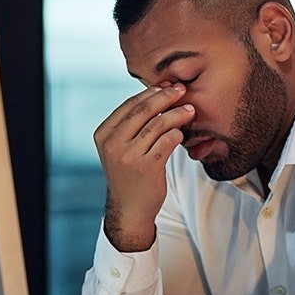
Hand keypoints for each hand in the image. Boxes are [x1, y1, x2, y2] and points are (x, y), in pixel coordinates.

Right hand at [94, 83, 193, 251]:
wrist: (129, 209)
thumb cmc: (129, 174)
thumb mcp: (119, 148)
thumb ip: (130, 125)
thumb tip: (155, 92)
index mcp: (104, 134)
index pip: (129, 105)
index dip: (151, 92)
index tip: (167, 85)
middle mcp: (113, 143)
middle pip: (144, 110)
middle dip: (166, 97)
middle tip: (182, 90)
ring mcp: (129, 155)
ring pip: (158, 124)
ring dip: (177, 114)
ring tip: (190, 110)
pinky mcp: (146, 167)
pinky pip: (167, 141)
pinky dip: (177, 134)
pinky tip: (182, 133)